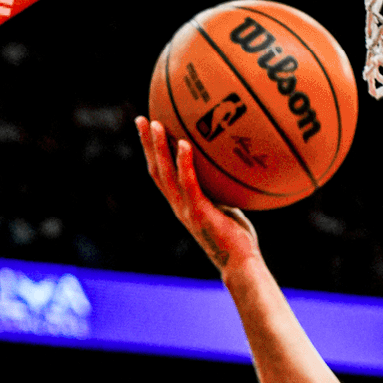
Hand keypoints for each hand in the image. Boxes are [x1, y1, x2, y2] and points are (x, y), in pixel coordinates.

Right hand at [135, 115, 261, 275]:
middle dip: (147, 144)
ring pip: (165, 174)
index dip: (152, 152)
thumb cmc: (237, 238)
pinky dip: (185, 164)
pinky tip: (185, 144)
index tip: (150, 129)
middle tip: (142, 118)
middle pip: (155, 169)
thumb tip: (233, 167)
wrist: (240, 264)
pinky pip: (189, 184)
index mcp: (181, 203)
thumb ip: (222, 190)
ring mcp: (186, 209)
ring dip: (159, 148)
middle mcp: (178, 205)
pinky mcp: (199, 213)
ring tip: (157, 124)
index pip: (161, 173)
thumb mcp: (227, 207)